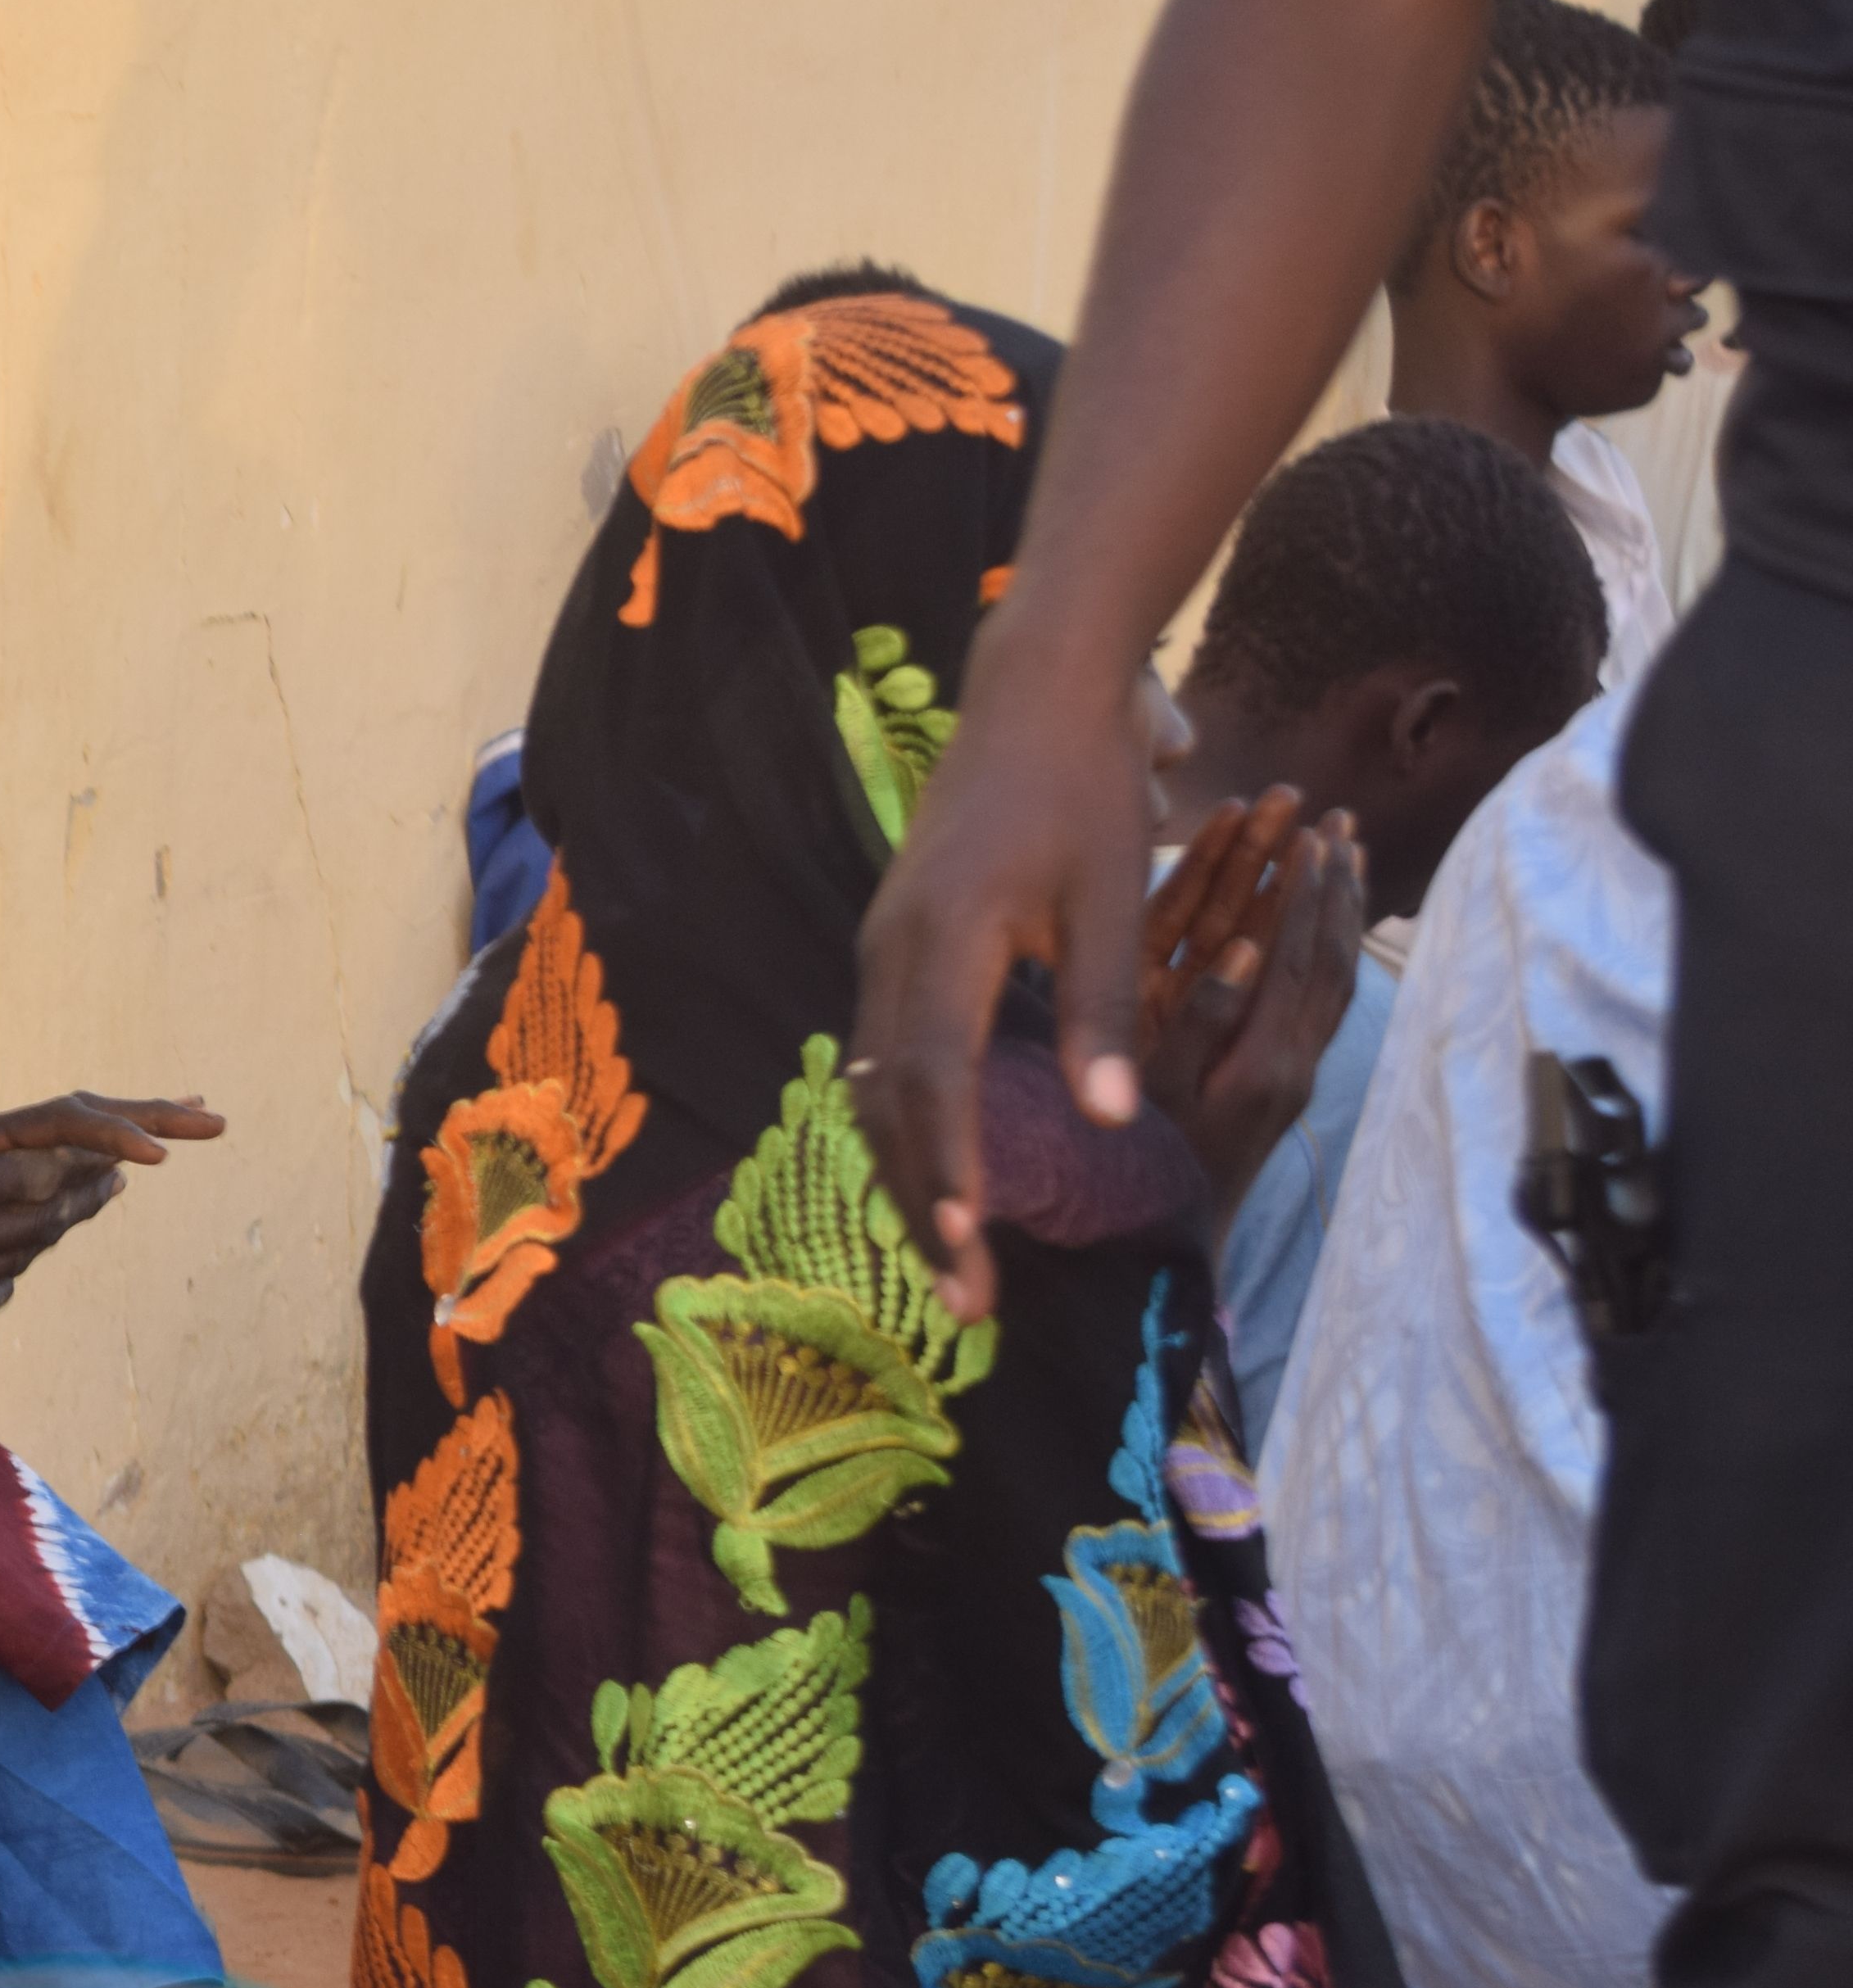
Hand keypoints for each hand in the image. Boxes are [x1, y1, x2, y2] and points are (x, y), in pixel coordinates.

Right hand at [0, 1023, 219, 1366]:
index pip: (56, 1167)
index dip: (97, 1153)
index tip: (136, 1143)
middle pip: (60, 1212)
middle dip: (95, 1187)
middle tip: (126, 1172)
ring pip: (35, 1249)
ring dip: (64, 1223)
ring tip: (83, 1205)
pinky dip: (12, 1269)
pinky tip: (6, 1269)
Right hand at [849, 652, 1184, 1321]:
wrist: (1034, 689)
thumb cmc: (1084, 786)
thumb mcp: (1111, 896)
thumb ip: (1103, 1010)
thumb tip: (1109, 1123)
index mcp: (946, 941)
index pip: (934, 1079)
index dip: (948, 1167)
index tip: (966, 1247)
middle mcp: (893, 951)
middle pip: (888, 1103)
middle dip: (924, 1202)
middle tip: (964, 1299)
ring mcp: (884, 946)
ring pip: (876, 1084)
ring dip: (910, 1170)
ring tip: (947, 1252)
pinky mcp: (895, 941)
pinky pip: (882, 1051)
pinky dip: (905, 1119)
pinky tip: (932, 1160)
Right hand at [1138, 789, 1363, 1216]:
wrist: (1168, 1254)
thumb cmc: (1143, 1177)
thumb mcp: (1155, 1097)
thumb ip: (1198, 1024)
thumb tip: (1235, 949)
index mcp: (1261, 1061)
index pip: (1296, 959)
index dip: (1305, 892)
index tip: (1311, 831)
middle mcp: (1289, 1063)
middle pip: (1328, 959)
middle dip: (1335, 888)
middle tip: (1343, 822)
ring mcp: (1288, 1073)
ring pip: (1329, 978)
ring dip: (1338, 912)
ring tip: (1345, 852)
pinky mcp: (1277, 1082)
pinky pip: (1314, 1003)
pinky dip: (1322, 950)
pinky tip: (1316, 923)